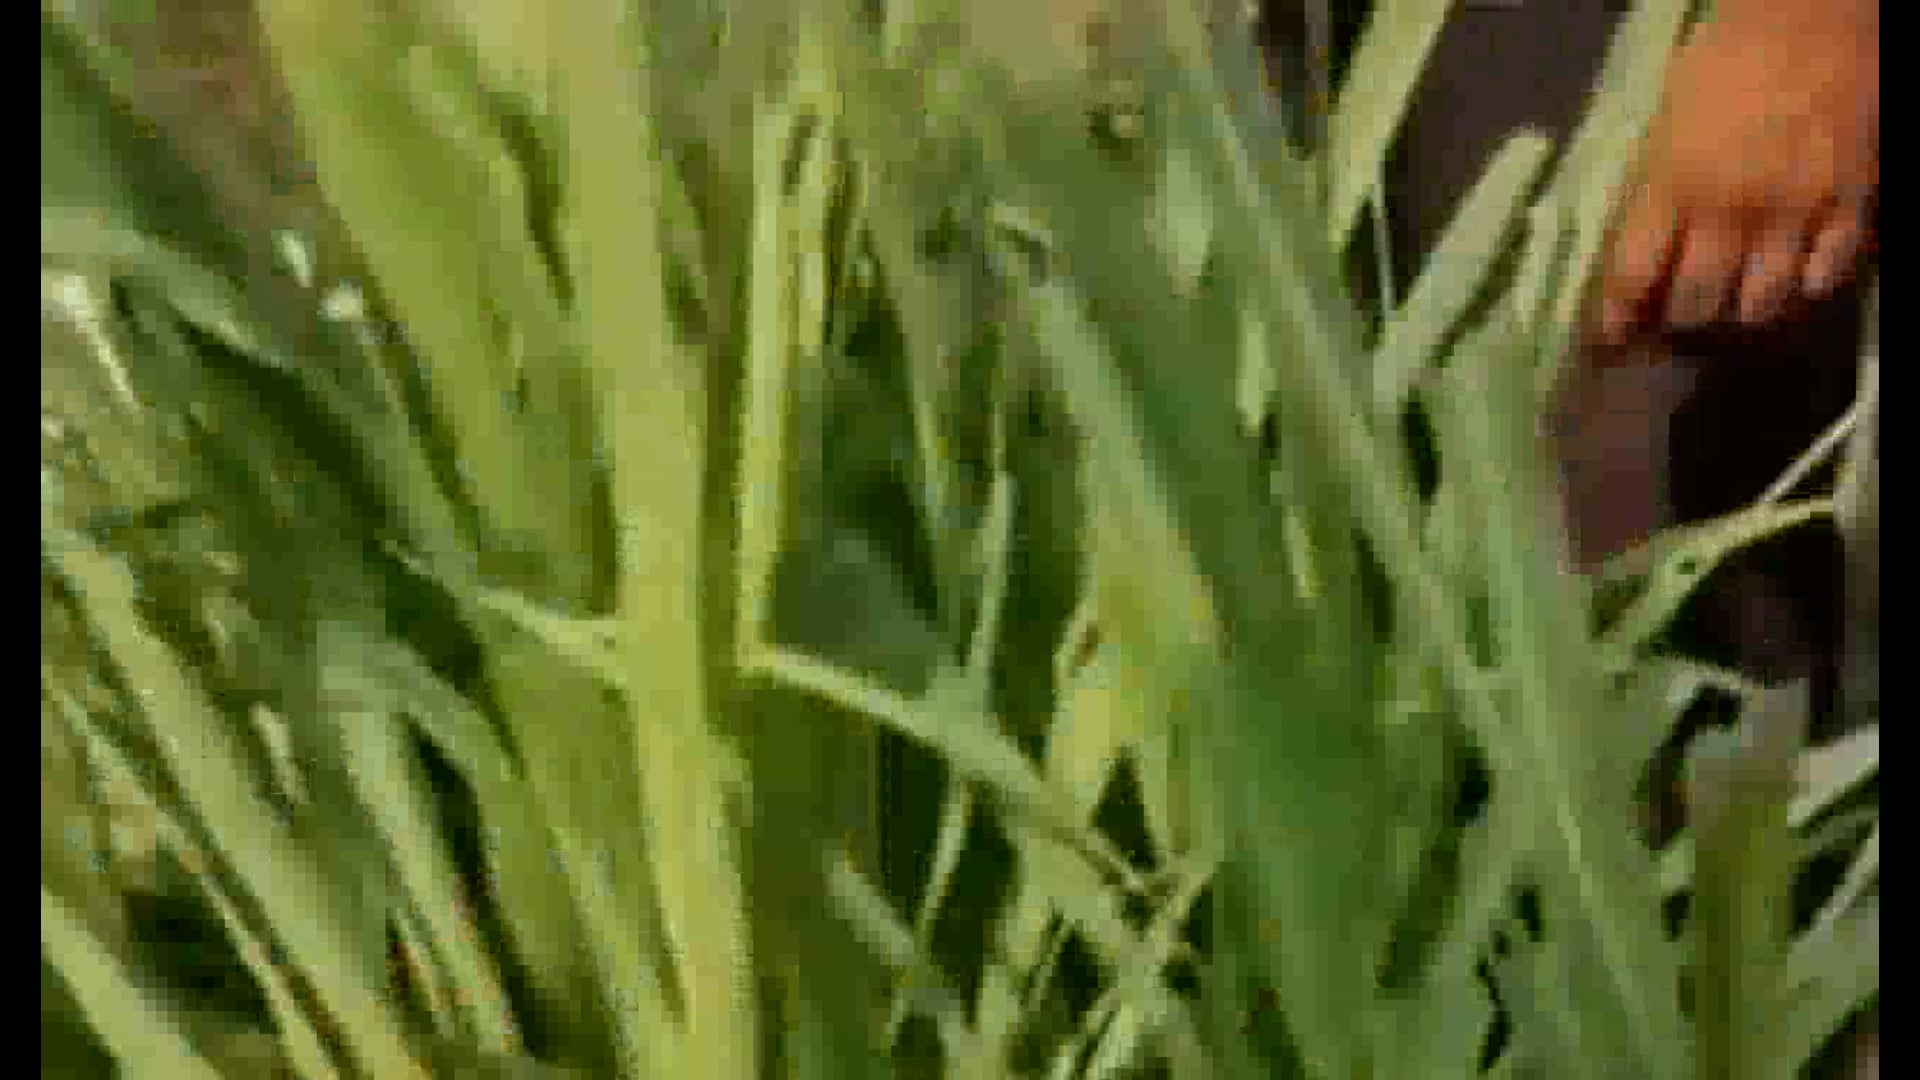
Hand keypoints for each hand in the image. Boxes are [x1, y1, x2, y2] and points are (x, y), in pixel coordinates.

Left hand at [1595, 8, 1876, 341]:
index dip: (1614, 322)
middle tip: (1673, 323)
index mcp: (1672, 183)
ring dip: (1739, 314)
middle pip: (1696, 307)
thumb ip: (1652, 190)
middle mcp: (1730, 210)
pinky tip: (1790, 282)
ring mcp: (1795, 212)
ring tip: (1729, 308)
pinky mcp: (1851, 205)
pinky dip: (1803, 291)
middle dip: (1677, 324)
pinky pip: (1825, 278)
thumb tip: (1632, 253)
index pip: (1631, 278)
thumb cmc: (1726, 58)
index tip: (1606, 343)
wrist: (1817, 15)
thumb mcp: (1665, 122)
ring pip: (1760, 305)